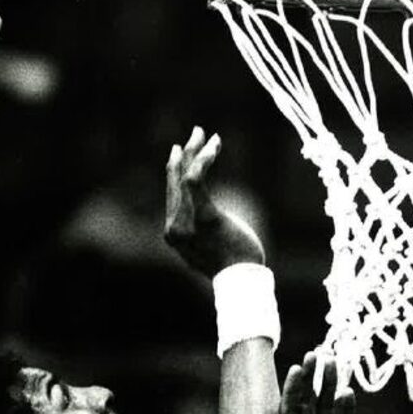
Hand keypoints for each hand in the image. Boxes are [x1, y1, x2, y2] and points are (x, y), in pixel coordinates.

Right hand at [164, 126, 263, 277]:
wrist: (240, 281)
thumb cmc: (232, 265)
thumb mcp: (208, 247)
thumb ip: (198, 232)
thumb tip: (203, 219)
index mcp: (173, 232)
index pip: (172, 192)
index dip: (178, 169)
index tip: (187, 150)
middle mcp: (174, 226)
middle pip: (175, 180)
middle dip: (185, 153)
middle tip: (196, 132)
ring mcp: (186, 222)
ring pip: (184, 176)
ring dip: (194, 151)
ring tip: (203, 133)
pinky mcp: (204, 216)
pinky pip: (197, 180)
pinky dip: (204, 160)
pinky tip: (214, 146)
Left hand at [281, 352, 362, 413]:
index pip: (292, 411)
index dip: (294, 389)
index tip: (297, 367)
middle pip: (310, 402)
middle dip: (313, 378)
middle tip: (318, 354)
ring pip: (330, 408)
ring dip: (331, 385)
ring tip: (335, 361)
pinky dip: (348, 407)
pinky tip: (348, 390)